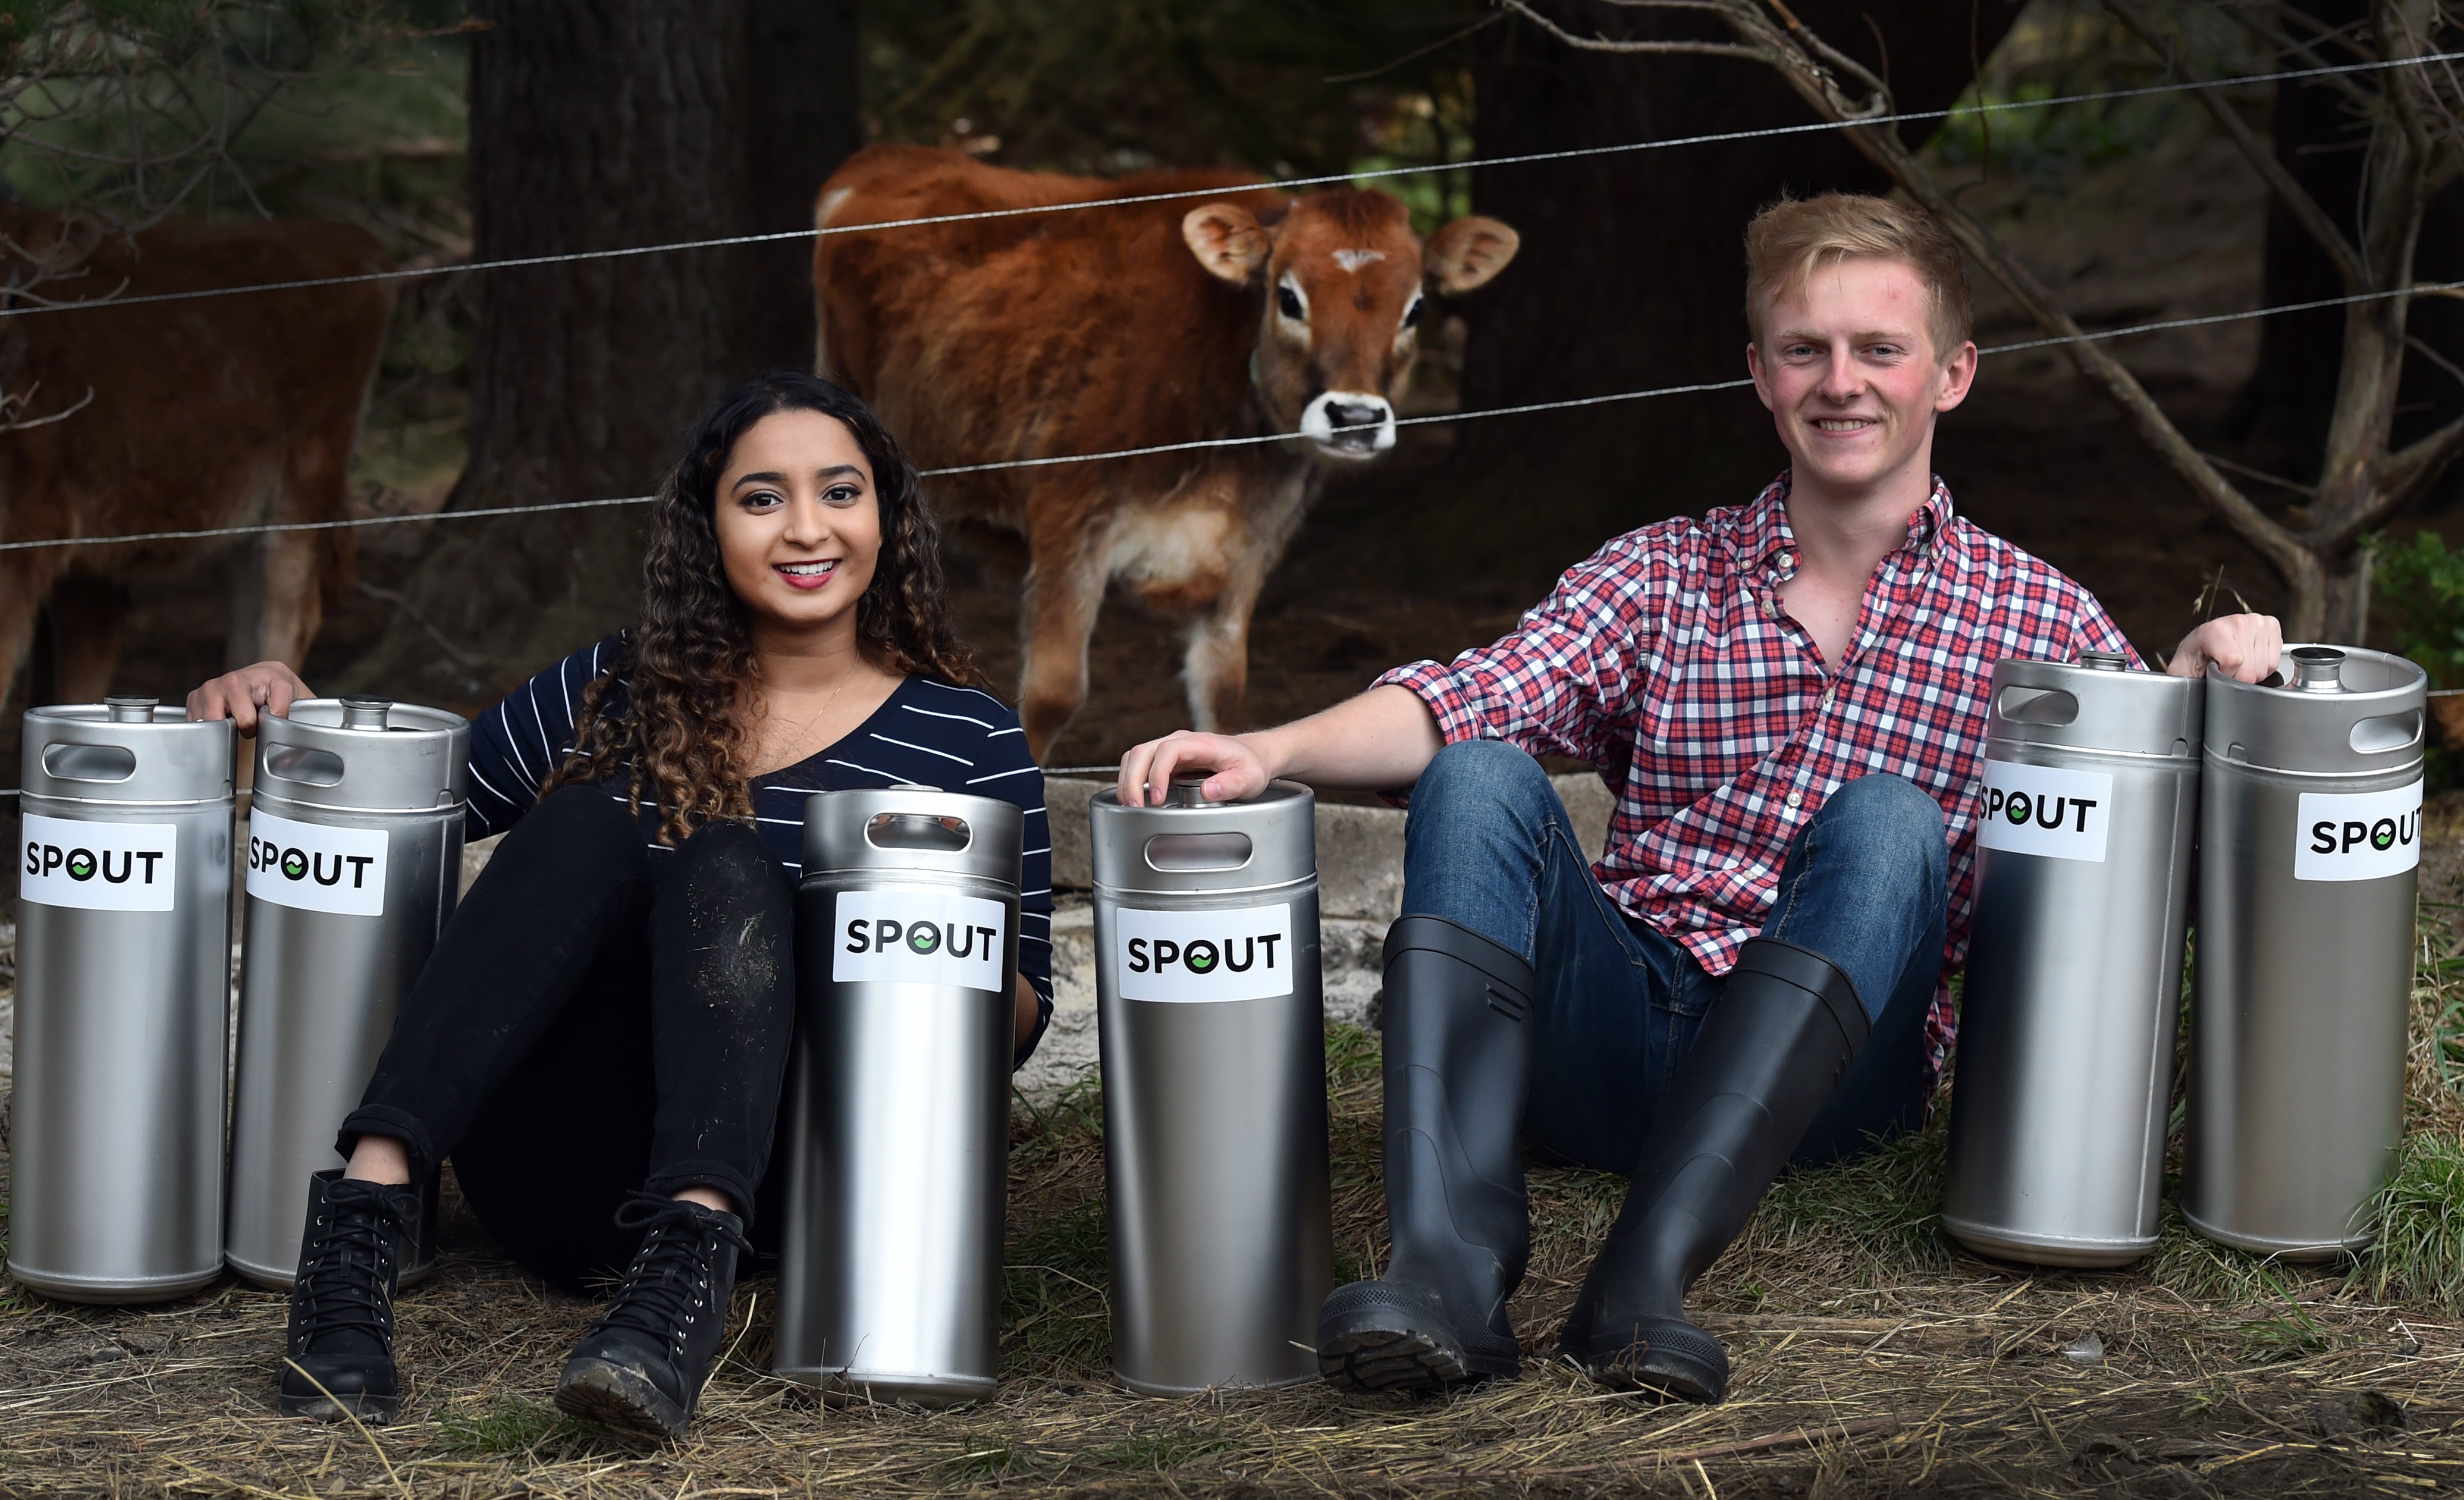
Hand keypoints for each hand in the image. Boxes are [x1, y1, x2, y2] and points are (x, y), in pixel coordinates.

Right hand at [186, 661, 310, 735]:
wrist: (263, 677)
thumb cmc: (272, 684)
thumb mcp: (285, 690)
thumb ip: (281, 706)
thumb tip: (274, 721)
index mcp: (233, 682)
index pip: (241, 721)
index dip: (252, 727)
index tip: (257, 720)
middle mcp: (212, 687)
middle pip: (217, 726)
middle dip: (233, 731)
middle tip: (244, 722)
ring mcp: (200, 695)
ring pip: (205, 728)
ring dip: (221, 730)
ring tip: (234, 718)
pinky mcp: (193, 704)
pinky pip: (197, 726)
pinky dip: (210, 729)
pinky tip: (223, 719)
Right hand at [1116, 729, 1273, 806]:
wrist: (1251, 755)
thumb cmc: (1250, 765)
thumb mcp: (1250, 777)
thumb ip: (1232, 784)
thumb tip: (1208, 790)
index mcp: (1199, 744)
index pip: (1167, 751)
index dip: (1157, 774)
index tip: (1157, 798)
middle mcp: (1180, 743)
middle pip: (1143, 752)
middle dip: (1132, 779)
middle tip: (1134, 806)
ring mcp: (1170, 750)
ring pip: (1135, 757)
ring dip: (1127, 780)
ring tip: (1130, 805)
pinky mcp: (1166, 761)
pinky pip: (1140, 765)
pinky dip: (1131, 780)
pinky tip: (1135, 798)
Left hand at [2167, 613, 2283, 683]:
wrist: (2204, 649)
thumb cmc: (2193, 660)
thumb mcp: (2181, 672)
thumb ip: (2186, 678)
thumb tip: (2206, 684)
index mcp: (2212, 630)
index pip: (2234, 660)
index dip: (2225, 676)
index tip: (2214, 672)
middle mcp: (2236, 621)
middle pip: (2251, 670)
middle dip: (2238, 677)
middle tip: (2225, 669)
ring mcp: (2256, 621)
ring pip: (2264, 668)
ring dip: (2251, 672)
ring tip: (2235, 663)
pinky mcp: (2271, 625)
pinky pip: (2275, 662)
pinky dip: (2263, 666)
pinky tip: (2249, 658)